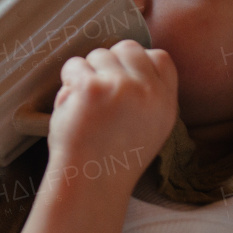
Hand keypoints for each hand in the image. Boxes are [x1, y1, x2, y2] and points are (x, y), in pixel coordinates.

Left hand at [48, 41, 177, 186]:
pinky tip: (71, 106)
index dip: (137, 62)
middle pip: (127, 48)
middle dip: (107, 63)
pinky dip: (67, 82)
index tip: (121, 79)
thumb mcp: (150, 128)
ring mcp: (122, 87)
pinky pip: (74, 66)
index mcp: (166, 103)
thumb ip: (148, 96)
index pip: (160, 58)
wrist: (90, 184)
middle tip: (97, 92)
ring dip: (85, 74)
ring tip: (84, 106)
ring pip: (98, 54)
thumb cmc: (111, 159)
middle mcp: (149, 92)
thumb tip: (128, 63)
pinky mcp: (93, 88)